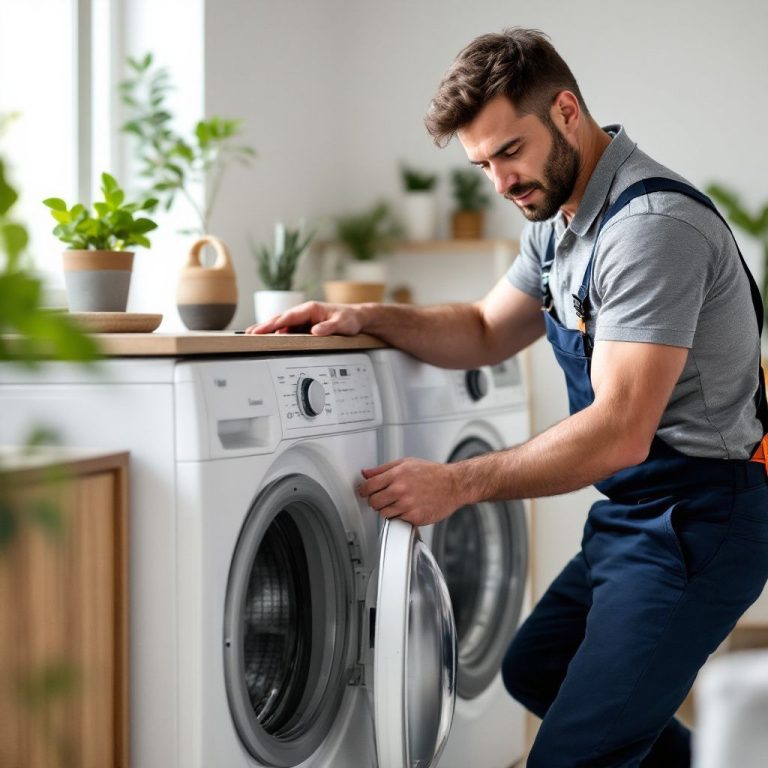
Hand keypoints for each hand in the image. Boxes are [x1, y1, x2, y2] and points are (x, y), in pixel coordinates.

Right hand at [244, 300, 364, 335]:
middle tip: (249, 333)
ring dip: (269, 329)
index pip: (287, 317)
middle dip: (264, 325)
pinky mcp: (306, 325)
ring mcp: (304, 318)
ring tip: (253, 335)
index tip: (260, 329)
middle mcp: (305, 312)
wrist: (357, 318)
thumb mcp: (342, 324)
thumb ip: (329, 328)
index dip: (273, 324)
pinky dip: (278, 332)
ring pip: (283, 324)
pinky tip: (270, 337)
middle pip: (281, 319)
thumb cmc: (350, 319)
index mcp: (311, 309)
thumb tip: (314, 331)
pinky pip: (290, 328)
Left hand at [358, 458, 463, 525]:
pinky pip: (397, 520)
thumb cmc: (432, 473)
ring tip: (397, 502)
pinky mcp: (414, 517)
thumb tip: (366, 473)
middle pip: (373, 501)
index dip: (364, 490)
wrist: (453, 485)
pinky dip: (399, 516)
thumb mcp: (406, 463)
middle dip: (375, 500)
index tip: (365, 492)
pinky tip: (407, 508)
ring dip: (387, 509)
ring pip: (383, 513)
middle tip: (382, 498)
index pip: (368, 486)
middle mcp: (401, 490)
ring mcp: (407, 505)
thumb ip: (383, 469)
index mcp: (397, 475)